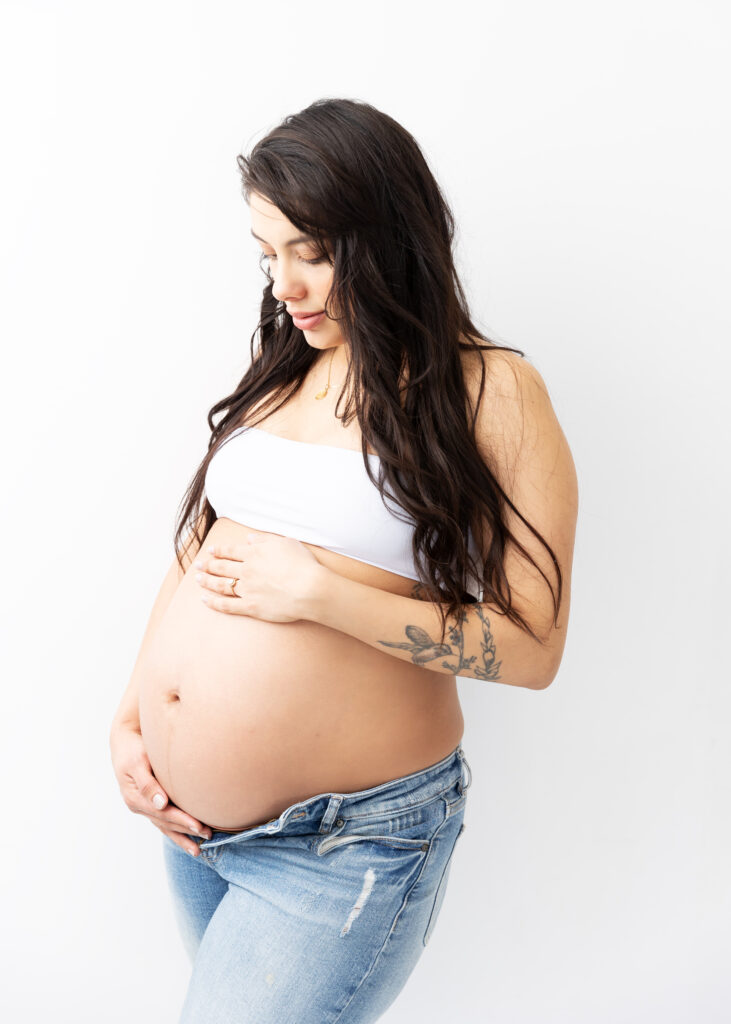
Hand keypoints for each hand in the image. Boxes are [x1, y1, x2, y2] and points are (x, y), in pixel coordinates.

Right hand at [110, 719, 212, 855]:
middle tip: (208, 835)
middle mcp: (139, 806)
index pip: (162, 813)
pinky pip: (164, 821)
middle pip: (165, 822)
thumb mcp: (137, 763)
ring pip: (165, 826)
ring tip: (198, 850)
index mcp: (135, 798)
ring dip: (182, 837)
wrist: (125, 741)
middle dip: (186, 830)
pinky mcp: (150, 803)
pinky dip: (176, 831)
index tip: (199, 826)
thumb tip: (160, 803)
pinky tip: (188, 839)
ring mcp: (144, 806)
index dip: (181, 820)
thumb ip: (148, 784)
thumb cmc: (133, 749)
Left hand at [193, 531, 326, 621]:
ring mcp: (247, 589)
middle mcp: (247, 570)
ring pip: (220, 584)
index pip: (231, 550)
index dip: (219, 550)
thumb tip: (249, 538)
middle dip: (208, 564)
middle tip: (198, 564)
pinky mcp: (250, 607)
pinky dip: (213, 602)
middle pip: (221, 566)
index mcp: (254, 553)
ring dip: (207, 580)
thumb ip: (265, 539)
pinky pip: (227, 605)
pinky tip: (204, 599)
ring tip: (197, 578)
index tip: (211, 550)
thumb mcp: (286, 543)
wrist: (309, 588)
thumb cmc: (302, 564)